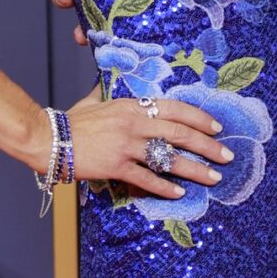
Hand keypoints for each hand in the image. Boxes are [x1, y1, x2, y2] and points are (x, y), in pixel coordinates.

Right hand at [65, 90, 232, 202]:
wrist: (49, 139)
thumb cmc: (72, 121)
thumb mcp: (95, 102)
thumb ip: (108, 95)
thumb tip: (109, 83)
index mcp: (132, 105)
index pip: (175, 108)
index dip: (200, 118)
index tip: (217, 128)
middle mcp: (134, 124)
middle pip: (180, 134)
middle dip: (208, 146)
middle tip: (227, 156)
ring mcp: (126, 146)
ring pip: (169, 158)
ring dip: (195, 170)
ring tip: (213, 178)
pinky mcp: (116, 166)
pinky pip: (147, 179)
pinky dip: (165, 188)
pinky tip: (180, 194)